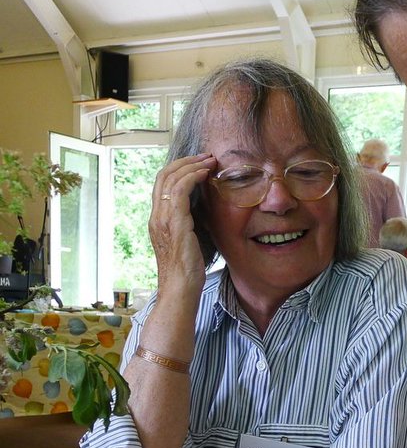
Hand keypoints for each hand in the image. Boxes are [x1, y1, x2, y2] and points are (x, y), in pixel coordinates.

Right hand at [149, 153, 215, 292]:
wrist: (180, 290)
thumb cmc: (188, 273)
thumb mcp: (188, 243)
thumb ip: (190, 225)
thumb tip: (203, 214)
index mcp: (157, 220)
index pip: (162, 184)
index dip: (180, 169)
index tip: (200, 165)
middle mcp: (156, 216)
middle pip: (164, 175)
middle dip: (186, 161)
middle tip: (206, 157)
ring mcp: (162, 219)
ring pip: (171, 178)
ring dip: (192, 165)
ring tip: (209, 161)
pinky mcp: (174, 223)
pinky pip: (179, 190)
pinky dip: (193, 177)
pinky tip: (205, 174)